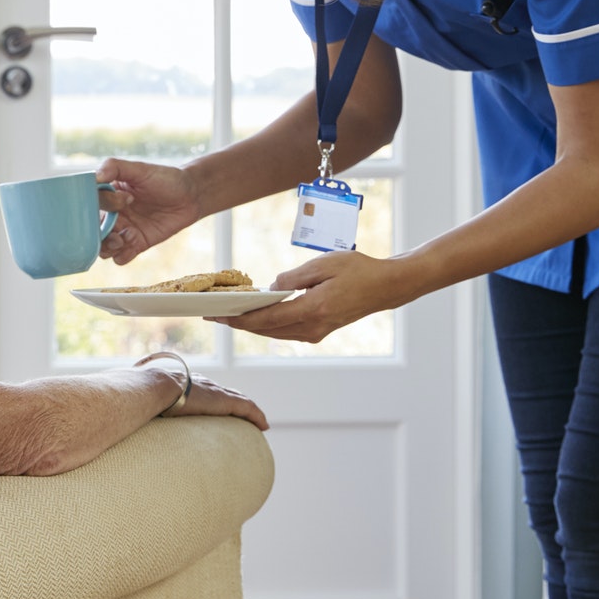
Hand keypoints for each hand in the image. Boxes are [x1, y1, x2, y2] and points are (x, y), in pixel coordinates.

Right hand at [97, 158, 201, 264]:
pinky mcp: (137, 244)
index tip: (125, 200)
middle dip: (99, 234)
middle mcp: (113, 214)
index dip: (105, 205)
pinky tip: (133, 244)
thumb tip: (95, 176)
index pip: (93, 204)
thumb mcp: (140, 169)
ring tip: (124, 239)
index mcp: (109, 195)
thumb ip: (115, 167)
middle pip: (93, 230)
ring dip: (108, 247)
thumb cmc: (165, 178)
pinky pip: (121, 257)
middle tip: (115, 231)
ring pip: (103, 247)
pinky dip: (122, 255)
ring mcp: (124, 230)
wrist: (191, 196)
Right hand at [149, 371, 268, 430]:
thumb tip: (134, 424)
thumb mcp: (146, 402)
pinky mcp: (224, 400)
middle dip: (236, 402)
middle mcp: (203, 384)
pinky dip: (256, 416)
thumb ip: (145, 411)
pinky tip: (263, 426)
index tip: (218, 406)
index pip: (205, 389)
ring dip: (250, 411)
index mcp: (185, 383)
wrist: (155, 387)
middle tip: (244, 416)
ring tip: (258, 422)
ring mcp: (214, 391)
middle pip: (226, 392)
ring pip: (240, 399)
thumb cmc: (146, 396)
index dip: (215, 397)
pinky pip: (247, 408)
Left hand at [207, 251, 419, 343]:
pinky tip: (256, 316)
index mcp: (313, 309)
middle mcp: (313, 327)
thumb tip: (270, 288)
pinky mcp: (319, 330)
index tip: (218, 316)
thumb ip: (293, 278)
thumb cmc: (357, 270)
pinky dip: (269, 325)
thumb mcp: (322, 264)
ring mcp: (317, 332)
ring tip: (229, 316)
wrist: (385, 287)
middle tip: (214, 316)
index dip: (239, 319)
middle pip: (266, 330)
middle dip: (239, 324)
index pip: (267, 319)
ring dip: (252, 326)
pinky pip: (286, 331)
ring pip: (275, 333)